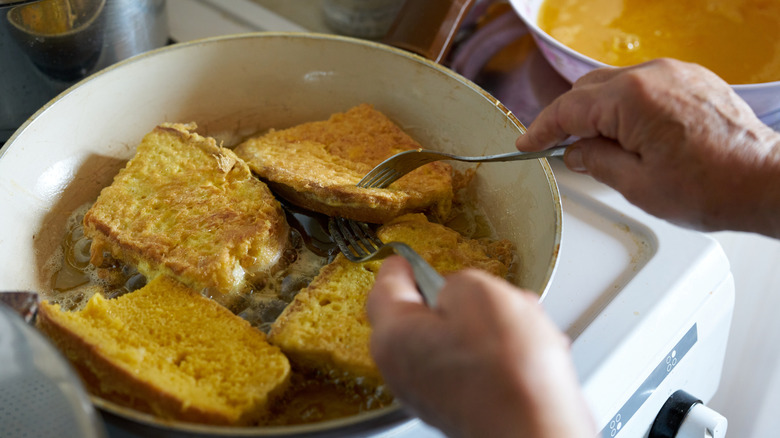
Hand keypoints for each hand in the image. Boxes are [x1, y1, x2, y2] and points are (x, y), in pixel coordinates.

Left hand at [366, 256, 595, 437]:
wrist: (536, 431)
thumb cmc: (507, 373)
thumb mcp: (478, 292)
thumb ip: (455, 281)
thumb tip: (455, 290)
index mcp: (393, 336)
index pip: (385, 286)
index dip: (403, 264)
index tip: (408, 257)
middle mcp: (402, 370)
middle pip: (421, 316)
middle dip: (458, 300)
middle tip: (487, 292)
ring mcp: (428, 393)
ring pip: (451, 341)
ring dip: (484, 327)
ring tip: (520, 323)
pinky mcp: (457, 408)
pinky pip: (471, 367)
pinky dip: (495, 356)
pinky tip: (527, 352)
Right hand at [516, 58, 779, 236]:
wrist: (765, 182)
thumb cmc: (711, 188)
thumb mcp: (636, 185)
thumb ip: (596, 161)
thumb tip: (576, 151)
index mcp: (631, 99)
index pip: (569, 108)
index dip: (541, 128)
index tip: (526, 144)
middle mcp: (652, 75)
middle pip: (588, 90)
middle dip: (567, 118)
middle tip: (554, 148)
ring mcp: (675, 74)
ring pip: (614, 84)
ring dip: (597, 111)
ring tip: (595, 146)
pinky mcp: (692, 80)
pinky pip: (643, 84)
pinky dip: (625, 105)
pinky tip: (626, 132)